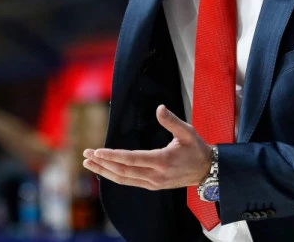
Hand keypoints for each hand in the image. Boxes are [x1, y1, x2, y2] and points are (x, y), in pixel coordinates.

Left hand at [82, 105, 212, 190]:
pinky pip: (129, 182)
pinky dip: (114, 176)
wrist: (208, 172)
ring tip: (88, 163)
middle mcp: (155, 175)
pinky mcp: (153, 185)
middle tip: (85, 155)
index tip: (97, 151)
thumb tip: (159, 108)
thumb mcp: (188, 132)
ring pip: (123, 179)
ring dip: (104, 171)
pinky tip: (104, 169)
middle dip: (102, 163)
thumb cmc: (197, 149)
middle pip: (122, 171)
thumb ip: (172, 121)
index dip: (112, 156)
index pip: (131, 160)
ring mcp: (153, 183)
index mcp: (162, 161)